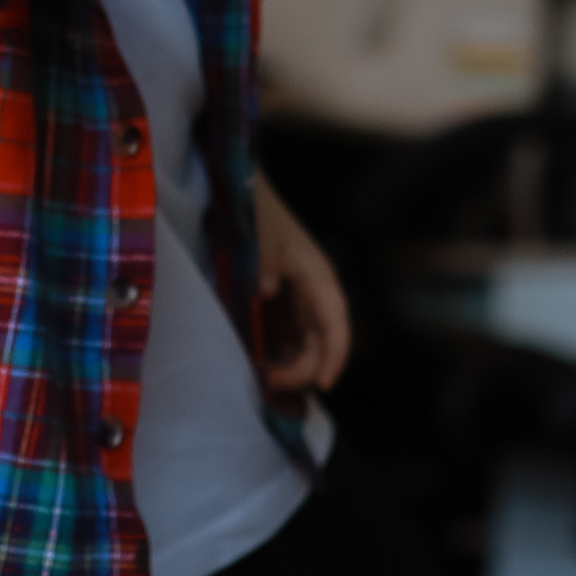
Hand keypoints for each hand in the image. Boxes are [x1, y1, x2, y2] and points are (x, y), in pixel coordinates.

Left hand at [253, 174, 349, 393]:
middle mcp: (313, 289)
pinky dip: (277, 351)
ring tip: (261, 376)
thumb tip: (265, 291)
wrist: (239, 191)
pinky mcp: (281, 298)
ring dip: (290, 363)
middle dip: (301, 367)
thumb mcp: (259, 239)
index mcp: (316, 275)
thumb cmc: (256, 213)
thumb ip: (263, 265)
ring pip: (305, 341)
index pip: (335, 322)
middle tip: (268, 382)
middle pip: (321, 340)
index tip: (324, 384)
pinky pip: (287, 333)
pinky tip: (258, 361)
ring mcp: (297, 295)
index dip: (334, 355)